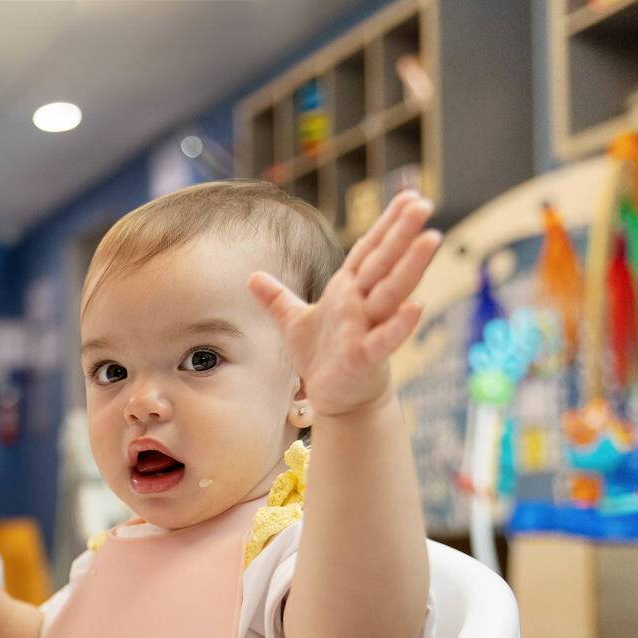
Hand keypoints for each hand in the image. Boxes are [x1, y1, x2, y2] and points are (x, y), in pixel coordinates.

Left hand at [248, 191, 440, 417]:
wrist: (336, 396)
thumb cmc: (322, 356)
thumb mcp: (294, 322)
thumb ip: (276, 298)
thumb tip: (251, 277)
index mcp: (348, 290)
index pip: (369, 250)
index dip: (387, 224)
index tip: (409, 195)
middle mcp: (363, 304)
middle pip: (384, 263)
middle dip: (402, 234)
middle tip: (424, 204)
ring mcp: (368, 328)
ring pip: (391, 293)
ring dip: (410, 268)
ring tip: (431, 239)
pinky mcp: (366, 357)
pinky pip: (384, 339)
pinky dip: (399, 325)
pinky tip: (416, 306)